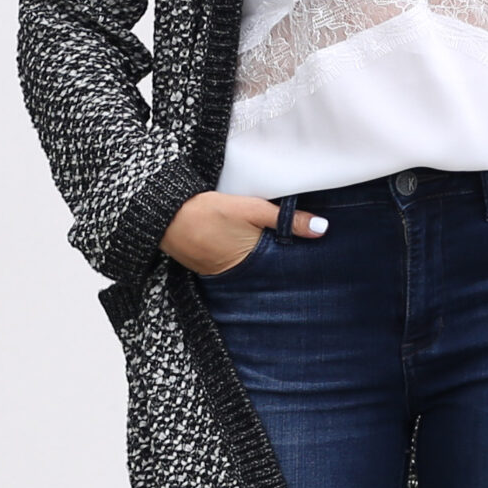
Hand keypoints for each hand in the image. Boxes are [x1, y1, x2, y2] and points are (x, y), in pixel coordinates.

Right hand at [160, 189, 328, 275]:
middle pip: (268, 276)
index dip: (298, 268)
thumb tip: (322, 229)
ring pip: (250, 274)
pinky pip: (231, 271)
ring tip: (274, 258)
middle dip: (281, 271)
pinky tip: (245, 254)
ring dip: (260, 267)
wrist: (165, 215)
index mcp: (253, 263)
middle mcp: (237, 277)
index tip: (315, 266)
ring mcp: (220, 277)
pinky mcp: (206, 271)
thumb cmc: (209, 211)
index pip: (284, 272)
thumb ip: (286, 219)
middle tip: (302, 265)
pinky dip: (240, 265)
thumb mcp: (252, 209)